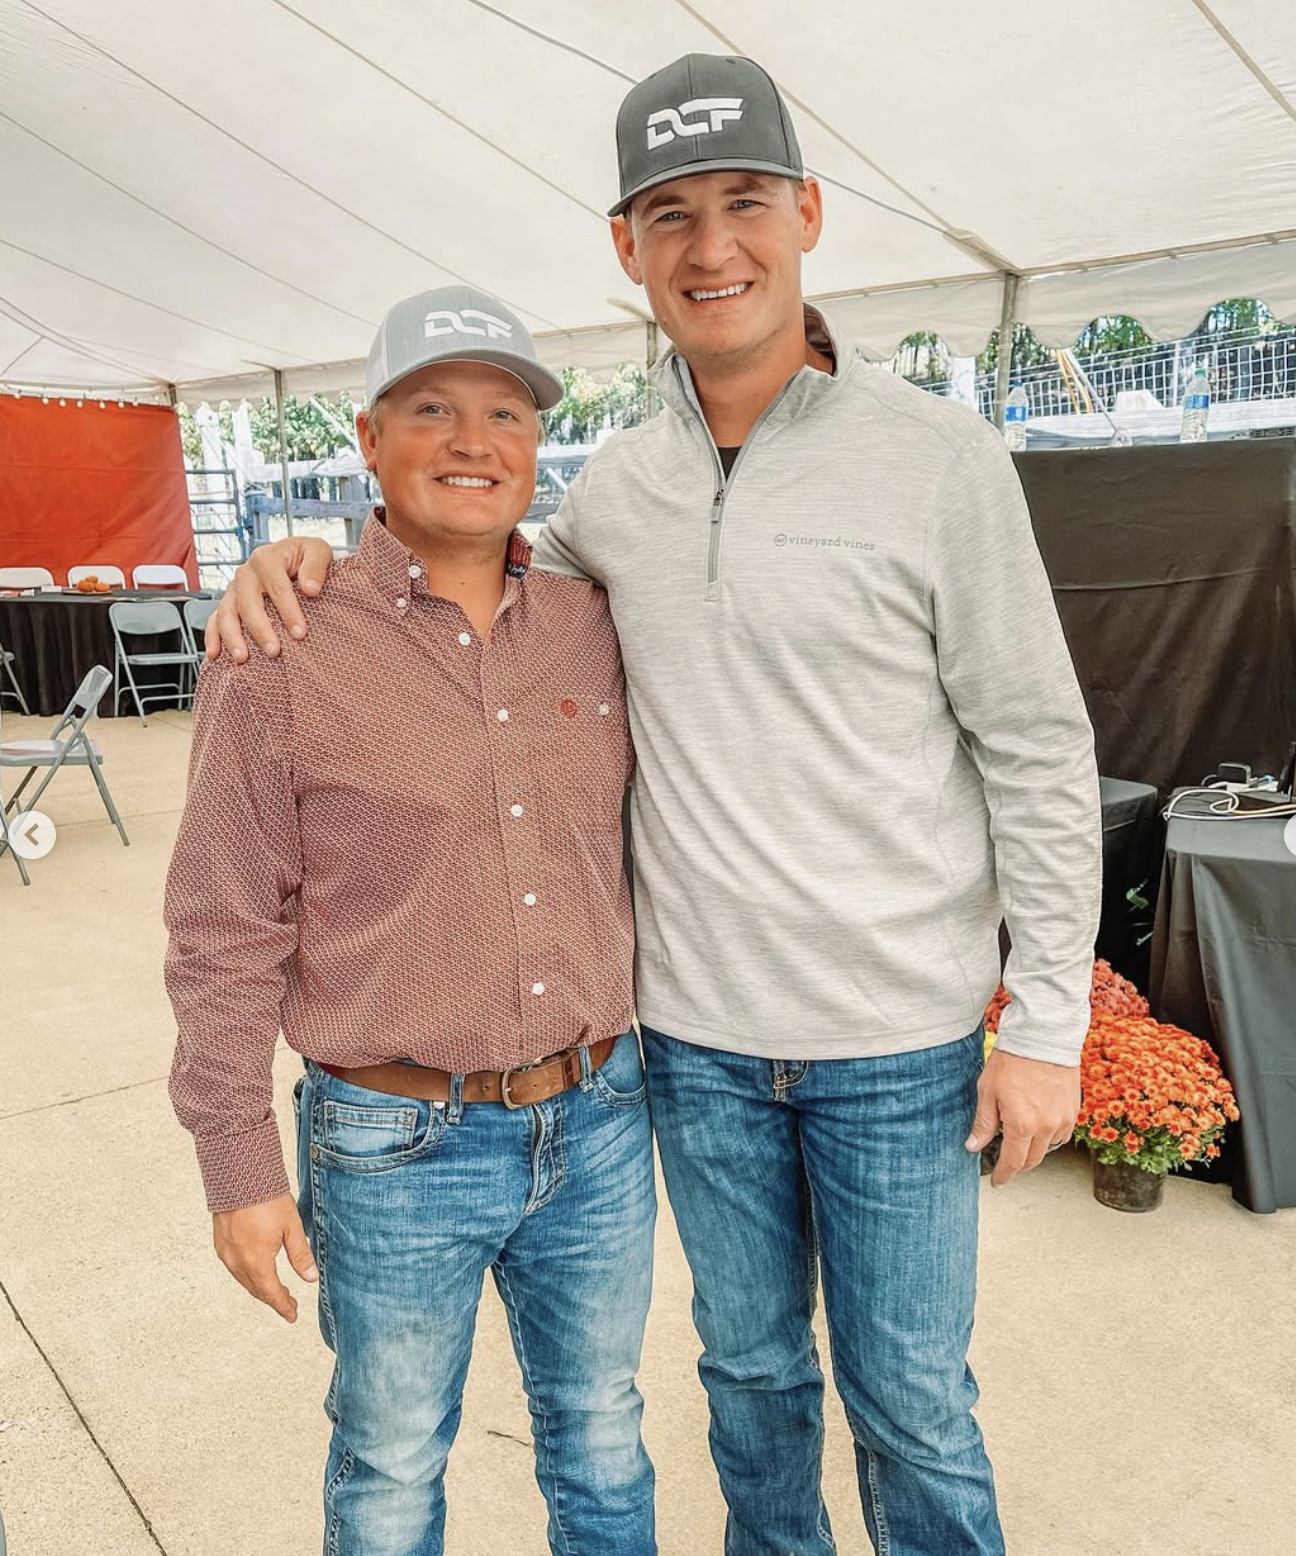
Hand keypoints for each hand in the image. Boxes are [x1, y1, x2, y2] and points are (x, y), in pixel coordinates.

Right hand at [205, 537, 333, 661]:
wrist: (294, 558)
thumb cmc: (305, 557)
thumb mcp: (318, 551)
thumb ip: (316, 566)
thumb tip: (310, 588)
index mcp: (267, 558)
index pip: (277, 588)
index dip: (289, 612)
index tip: (300, 633)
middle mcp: (246, 573)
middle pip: (248, 602)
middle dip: (260, 629)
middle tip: (274, 651)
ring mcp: (234, 589)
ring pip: (227, 612)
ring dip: (233, 637)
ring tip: (243, 658)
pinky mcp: (229, 602)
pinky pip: (215, 619)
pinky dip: (212, 637)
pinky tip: (215, 655)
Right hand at [212, 1194, 318, 1322]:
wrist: (239, 1176)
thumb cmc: (268, 1199)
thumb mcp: (291, 1227)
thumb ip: (300, 1255)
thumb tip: (311, 1279)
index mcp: (256, 1261)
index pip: (272, 1293)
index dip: (283, 1306)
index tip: (293, 1316)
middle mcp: (237, 1262)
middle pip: (257, 1289)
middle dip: (273, 1299)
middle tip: (288, 1305)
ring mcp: (226, 1254)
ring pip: (244, 1280)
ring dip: (260, 1288)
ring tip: (276, 1291)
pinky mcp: (220, 1244)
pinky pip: (235, 1268)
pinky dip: (248, 1275)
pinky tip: (257, 1271)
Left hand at [965, 1048, 1079, 1187]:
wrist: (1043, 1036)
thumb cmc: (1013, 1059)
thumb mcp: (988, 1091)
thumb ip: (983, 1123)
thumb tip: (973, 1146)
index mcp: (1022, 1124)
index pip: (1013, 1163)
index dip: (1004, 1175)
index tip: (998, 1182)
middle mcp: (1046, 1127)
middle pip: (1033, 1160)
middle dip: (1018, 1166)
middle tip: (1006, 1164)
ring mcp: (1063, 1119)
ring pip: (1049, 1148)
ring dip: (1034, 1150)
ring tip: (1021, 1141)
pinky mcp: (1074, 1110)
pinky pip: (1063, 1134)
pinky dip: (1050, 1137)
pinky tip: (1039, 1128)